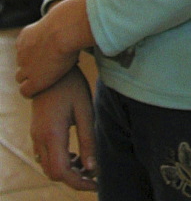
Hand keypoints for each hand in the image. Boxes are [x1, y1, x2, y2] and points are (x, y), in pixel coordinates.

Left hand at [16, 0, 93, 96]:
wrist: (66, 30)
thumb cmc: (71, 21)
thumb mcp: (63, 19)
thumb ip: (63, 22)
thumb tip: (76, 17)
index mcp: (25, 36)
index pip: (25, 49)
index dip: (36, 53)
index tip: (52, 52)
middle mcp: (22, 51)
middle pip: (23, 63)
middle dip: (33, 65)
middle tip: (54, 63)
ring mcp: (25, 67)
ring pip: (21, 77)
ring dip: (32, 77)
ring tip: (50, 76)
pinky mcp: (33, 82)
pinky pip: (26, 91)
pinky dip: (33, 90)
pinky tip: (46, 86)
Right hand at [30, 66, 97, 190]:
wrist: (50, 66)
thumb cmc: (71, 86)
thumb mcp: (84, 110)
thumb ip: (88, 140)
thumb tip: (92, 168)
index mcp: (52, 135)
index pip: (62, 172)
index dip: (78, 183)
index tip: (95, 183)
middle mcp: (40, 138)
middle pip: (53, 173)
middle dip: (73, 179)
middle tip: (93, 175)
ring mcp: (35, 135)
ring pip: (48, 166)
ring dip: (66, 170)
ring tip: (85, 164)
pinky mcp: (36, 130)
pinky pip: (44, 156)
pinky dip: (59, 161)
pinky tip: (74, 153)